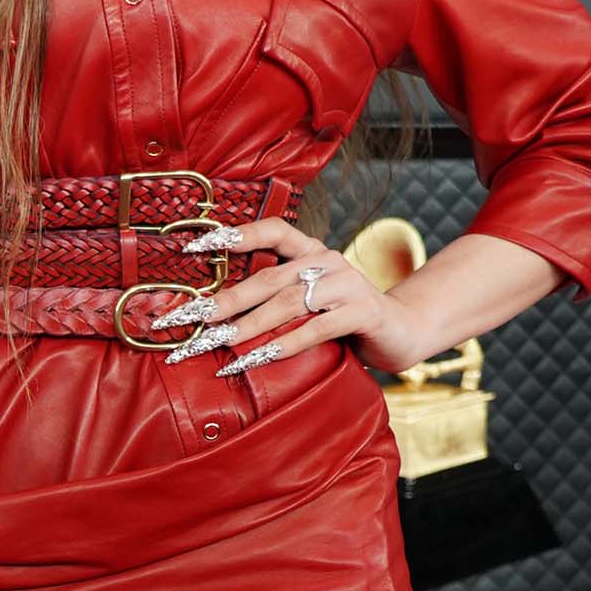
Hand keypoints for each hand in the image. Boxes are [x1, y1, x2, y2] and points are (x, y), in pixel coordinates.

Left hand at [148, 219, 420, 376]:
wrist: (403, 331)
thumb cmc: (344, 319)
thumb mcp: (309, 302)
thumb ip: (276, 300)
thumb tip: (216, 316)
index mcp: (312, 252)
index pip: (272, 231)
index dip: (235, 235)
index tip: (193, 247)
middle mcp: (327, 261)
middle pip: (268, 278)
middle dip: (223, 301)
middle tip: (188, 319)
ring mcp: (347, 284)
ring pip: (287, 304)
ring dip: (246, 326)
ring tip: (215, 343)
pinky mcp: (362, 312)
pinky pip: (315, 328)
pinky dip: (282, 345)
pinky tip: (256, 359)